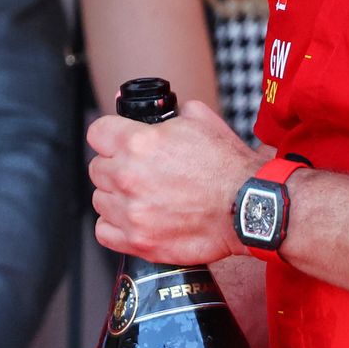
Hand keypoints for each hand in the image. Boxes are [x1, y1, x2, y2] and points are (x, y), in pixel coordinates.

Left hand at [88, 99, 262, 263]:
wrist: (252, 209)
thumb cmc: (228, 166)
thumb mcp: (199, 120)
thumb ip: (165, 112)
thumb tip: (138, 106)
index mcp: (137, 143)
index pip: (96, 133)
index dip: (109, 136)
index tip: (118, 143)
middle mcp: (128, 177)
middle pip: (96, 168)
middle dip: (115, 167)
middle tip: (139, 173)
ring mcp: (132, 212)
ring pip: (100, 199)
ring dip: (116, 198)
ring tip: (142, 198)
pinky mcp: (140, 241)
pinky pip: (104, 231)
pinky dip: (115, 226)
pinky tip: (134, 219)